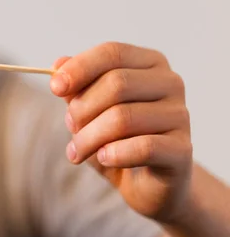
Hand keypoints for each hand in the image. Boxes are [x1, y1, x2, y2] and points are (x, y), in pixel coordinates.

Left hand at [50, 42, 192, 222]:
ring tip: (77, 151)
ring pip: (123, 117)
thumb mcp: (89, 109)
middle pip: (117, 83)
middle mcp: (170, 83)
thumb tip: (58, 65)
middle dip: (82, 108)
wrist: (147, 183)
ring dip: (89, 137)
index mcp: (149, 64)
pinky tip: (103, 158)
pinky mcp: (182, 150)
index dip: (80, 67)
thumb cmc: (115, 138)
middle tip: (69, 127)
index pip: (113, 52)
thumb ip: (76, 86)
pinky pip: (143, 147)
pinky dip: (114, 153)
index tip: (55, 88)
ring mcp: (180, 116)